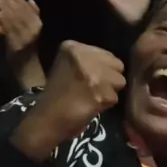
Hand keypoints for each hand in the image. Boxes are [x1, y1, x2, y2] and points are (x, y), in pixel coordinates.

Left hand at [0, 0, 41, 56]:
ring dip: (4, 7)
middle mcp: (34, 29)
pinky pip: (8, 29)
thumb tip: (31, 0)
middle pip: (20, 10)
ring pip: (14, 18)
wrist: (28, 68)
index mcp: (38, 24)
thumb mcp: (33, 31)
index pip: (27, 7)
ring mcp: (25, 37)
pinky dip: (1, 20)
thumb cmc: (28, 49)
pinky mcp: (16, 44)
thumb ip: (34, 16)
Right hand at [11, 40, 125, 160]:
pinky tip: (90, 106)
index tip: (87, 80)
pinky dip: (106, 105)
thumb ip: (88, 60)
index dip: (103, 69)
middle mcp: (83, 56)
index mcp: (73, 47)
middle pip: (117, 65)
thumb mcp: (67, 66)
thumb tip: (113, 65)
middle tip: (92, 89)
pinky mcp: (100, 93)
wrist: (46, 119)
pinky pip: (115, 97)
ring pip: (119, 81)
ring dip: (109, 92)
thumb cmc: (57, 94)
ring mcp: (92, 74)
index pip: (108, 55)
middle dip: (109, 79)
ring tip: (91, 98)